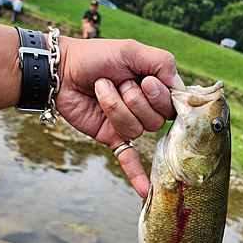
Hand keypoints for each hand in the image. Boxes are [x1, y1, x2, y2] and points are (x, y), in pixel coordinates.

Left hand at [55, 37, 184, 197]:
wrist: (61, 69)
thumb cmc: (96, 55)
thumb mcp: (132, 50)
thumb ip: (162, 63)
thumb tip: (181, 88)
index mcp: (154, 87)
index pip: (172, 104)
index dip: (160, 96)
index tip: (146, 81)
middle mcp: (145, 108)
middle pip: (156, 121)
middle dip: (134, 99)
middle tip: (120, 82)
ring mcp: (128, 124)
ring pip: (137, 130)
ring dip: (116, 107)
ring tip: (101, 89)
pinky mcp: (112, 137)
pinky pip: (128, 159)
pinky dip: (137, 176)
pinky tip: (144, 191)